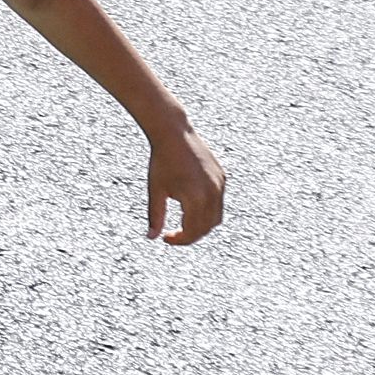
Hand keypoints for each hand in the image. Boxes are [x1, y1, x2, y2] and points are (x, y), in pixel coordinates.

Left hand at [143, 114, 225, 245]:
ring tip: (183, 223)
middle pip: (207, 227)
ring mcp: (220, 185)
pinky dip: (208, 211)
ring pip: (216, 217)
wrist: (174, 134)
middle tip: (174, 234)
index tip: (166, 239)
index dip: (180, 240)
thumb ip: (155, 216)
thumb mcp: (155, 191)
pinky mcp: (222, 178)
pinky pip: (219, 202)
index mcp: (196, 198)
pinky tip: (191, 206)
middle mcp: (213, 193)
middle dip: (191, 235)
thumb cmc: (161, 161)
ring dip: (202, 225)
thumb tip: (151, 237)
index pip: (192, 231)